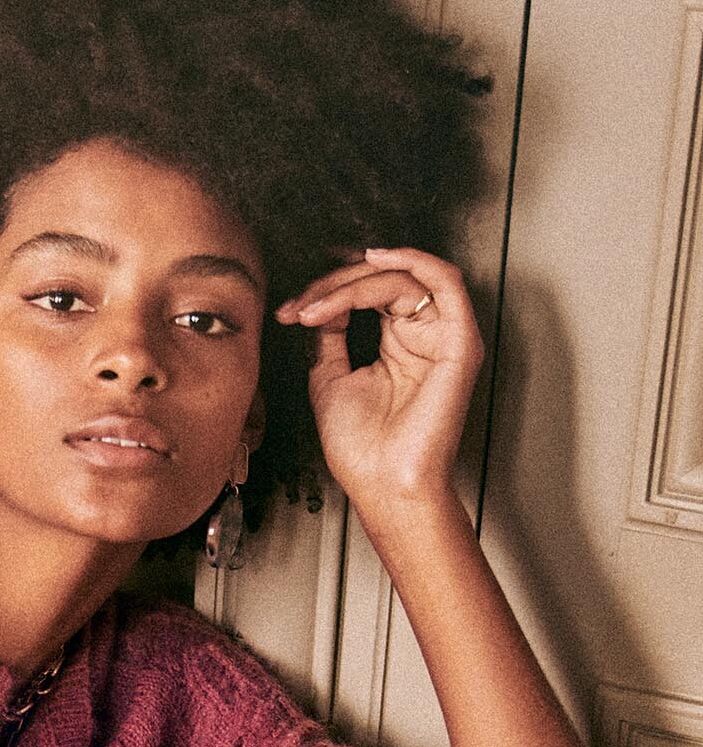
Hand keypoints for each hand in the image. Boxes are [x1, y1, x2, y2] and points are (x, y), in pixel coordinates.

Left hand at [274, 247, 483, 519]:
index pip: (367, 294)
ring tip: (321, 298)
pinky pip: (444, 282)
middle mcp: (423, 335)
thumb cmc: (363, 449)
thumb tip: (319, 300)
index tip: (289, 311)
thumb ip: (329, 336)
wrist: (384, 486)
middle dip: (333, 284)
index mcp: (397, 344)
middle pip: (383, 280)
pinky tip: (374, 260)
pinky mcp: (459, 341)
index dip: (326, 292)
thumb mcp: (329, 379)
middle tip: (301, 305)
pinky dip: (412, 261)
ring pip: (404, 277)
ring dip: (357, 279)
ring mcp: (443, 336)